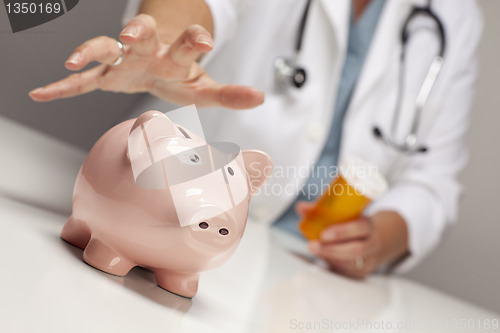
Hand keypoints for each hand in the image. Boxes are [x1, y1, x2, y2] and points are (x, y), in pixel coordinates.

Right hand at [29, 14, 263, 108]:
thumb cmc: (180, 73)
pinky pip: (81, 80)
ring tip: (73, 59)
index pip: (185, 42)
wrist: (154, 62)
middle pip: (141, 35)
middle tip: (132, 34)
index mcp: (174, 55)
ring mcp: (122, 60)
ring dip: (91, 50)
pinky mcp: (104, 74)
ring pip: (104, 47)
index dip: (193, 40)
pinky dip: (62, 86)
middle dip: (137, 33)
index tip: (203, 39)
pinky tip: (40, 93)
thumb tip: (260, 97)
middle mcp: (146, 51)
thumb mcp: (204, 86)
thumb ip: (229, 94)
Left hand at [295, 201, 408, 278]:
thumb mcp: (346, 215)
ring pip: (349, 264)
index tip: (324, 234)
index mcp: (369, 226)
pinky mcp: (362, 273)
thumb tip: (301, 208)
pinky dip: (331, 265)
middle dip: (330, 249)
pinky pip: (346, 272)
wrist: (376, 239)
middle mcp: (372, 244)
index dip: (342, 232)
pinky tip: (322, 258)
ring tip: (314, 250)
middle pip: (355, 250)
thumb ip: (322, 211)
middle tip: (312, 246)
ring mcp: (368, 261)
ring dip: (328, 258)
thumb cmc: (354, 225)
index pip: (360, 228)